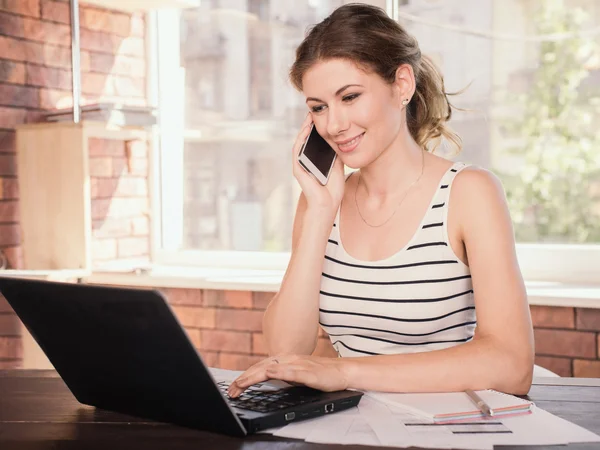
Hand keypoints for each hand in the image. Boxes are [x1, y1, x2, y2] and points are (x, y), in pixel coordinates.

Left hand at [227, 354, 348, 397]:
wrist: (342, 371)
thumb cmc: (321, 373)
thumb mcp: (296, 374)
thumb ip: (282, 374)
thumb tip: (266, 378)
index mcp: (285, 359)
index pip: (260, 367)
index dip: (245, 376)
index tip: (233, 387)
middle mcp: (289, 359)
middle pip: (261, 367)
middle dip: (244, 378)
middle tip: (231, 390)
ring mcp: (299, 364)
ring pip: (272, 368)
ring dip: (255, 375)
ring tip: (241, 383)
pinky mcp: (309, 372)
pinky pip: (292, 371)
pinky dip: (279, 372)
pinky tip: (270, 373)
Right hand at [293, 114, 345, 217]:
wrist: (328, 205)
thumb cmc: (333, 189)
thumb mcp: (338, 166)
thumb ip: (336, 153)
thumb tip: (340, 137)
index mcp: (315, 160)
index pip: (314, 141)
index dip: (317, 128)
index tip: (322, 115)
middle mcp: (306, 161)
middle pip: (306, 139)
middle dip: (309, 125)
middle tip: (313, 111)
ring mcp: (300, 164)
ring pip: (300, 142)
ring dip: (303, 129)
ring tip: (309, 117)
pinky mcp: (297, 169)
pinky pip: (297, 150)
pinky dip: (300, 139)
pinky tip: (306, 130)